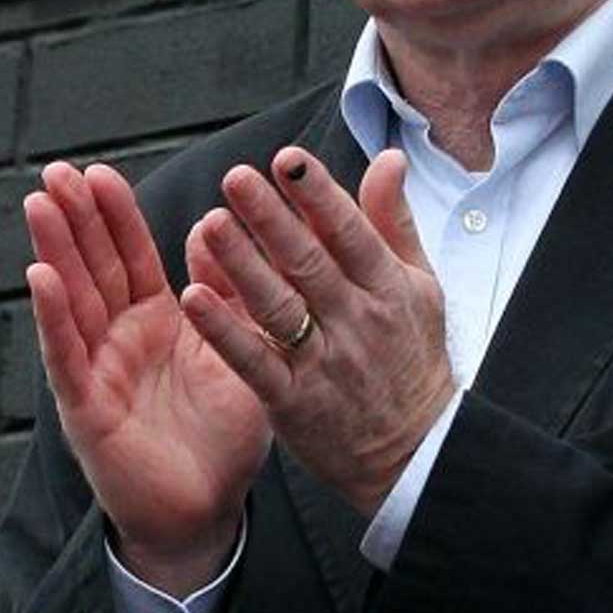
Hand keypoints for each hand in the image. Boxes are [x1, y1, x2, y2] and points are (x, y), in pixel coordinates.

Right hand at [26, 162, 268, 595]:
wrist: (207, 515)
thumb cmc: (222, 439)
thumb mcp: (236, 353)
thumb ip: (224, 294)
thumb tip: (213, 227)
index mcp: (156, 319)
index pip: (131, 255)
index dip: (114, 214)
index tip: (99, 171)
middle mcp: (118, 336)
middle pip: (93, 266)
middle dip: (74, 217)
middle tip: (57, 171)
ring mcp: (97, 368)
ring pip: (71, 299)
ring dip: (53, 249)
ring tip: (39, 203)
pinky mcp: (85, 407)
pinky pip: (66, 355)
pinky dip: (52, 316)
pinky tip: (38, 276)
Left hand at [180, 147, 454, 516]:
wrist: (418, 455)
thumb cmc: (410, 355)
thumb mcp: (418, 287)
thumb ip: (393, 221)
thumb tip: (389, 158)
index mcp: (387, 287)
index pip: (351, 233)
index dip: (319, 195)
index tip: (287, 159)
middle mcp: (357, 321)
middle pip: (309, 264)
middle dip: (272, 219)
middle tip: (235, 177)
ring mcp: (324, 363)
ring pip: (278, 308)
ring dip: (241, 265)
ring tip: (209, 224)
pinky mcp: (293, 401)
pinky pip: (254, 362)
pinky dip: (225, 332)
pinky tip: (194, 298)